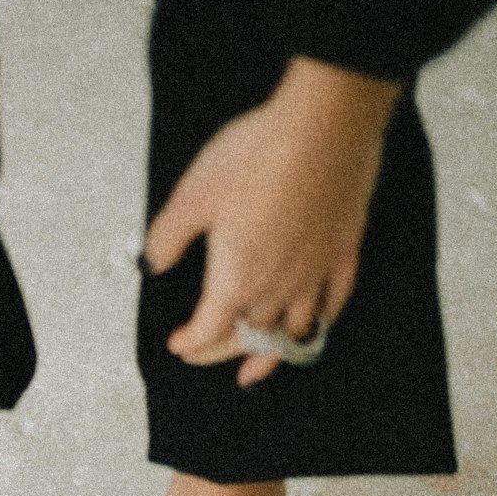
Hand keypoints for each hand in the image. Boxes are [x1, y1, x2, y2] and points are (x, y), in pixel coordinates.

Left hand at [144, 57, 401, 385]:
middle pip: (247, 337)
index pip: (208, 330)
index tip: (179, 344)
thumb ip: (168, 237)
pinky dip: (320, 322)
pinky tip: (315, 326)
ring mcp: (315, 273)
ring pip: (293, 332)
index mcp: (236, 279)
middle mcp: (277, 287)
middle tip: (204, 355)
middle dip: (220, 351)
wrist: (324, 125)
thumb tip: (153, 262)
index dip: (190, 343)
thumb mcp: (193, 195)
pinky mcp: (344, 251)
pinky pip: (334, 302)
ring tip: (256, 370)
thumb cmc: (258, 156)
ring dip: (271, 355)